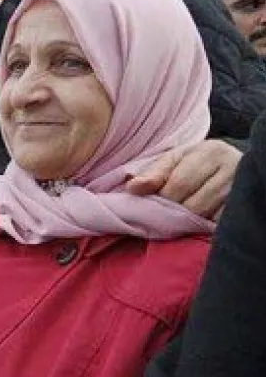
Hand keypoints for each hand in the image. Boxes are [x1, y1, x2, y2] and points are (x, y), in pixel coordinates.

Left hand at [127, 139, 241, 219]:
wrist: (231, 167)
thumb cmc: (197, 164)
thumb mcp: (174, 161)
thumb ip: (153, 174)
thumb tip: (132, 188)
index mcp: (209, 151)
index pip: (178, 183)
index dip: (163, 197)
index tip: (156, 200)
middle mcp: (231, 168)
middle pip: (193, 203)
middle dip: (175, 210)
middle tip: (170, 210)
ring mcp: (240, 189)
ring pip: (206, 215)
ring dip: (189, 219)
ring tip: (185, 212)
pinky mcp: (243, 206)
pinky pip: (219, 223)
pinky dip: (206, 225)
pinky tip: (202, 218)